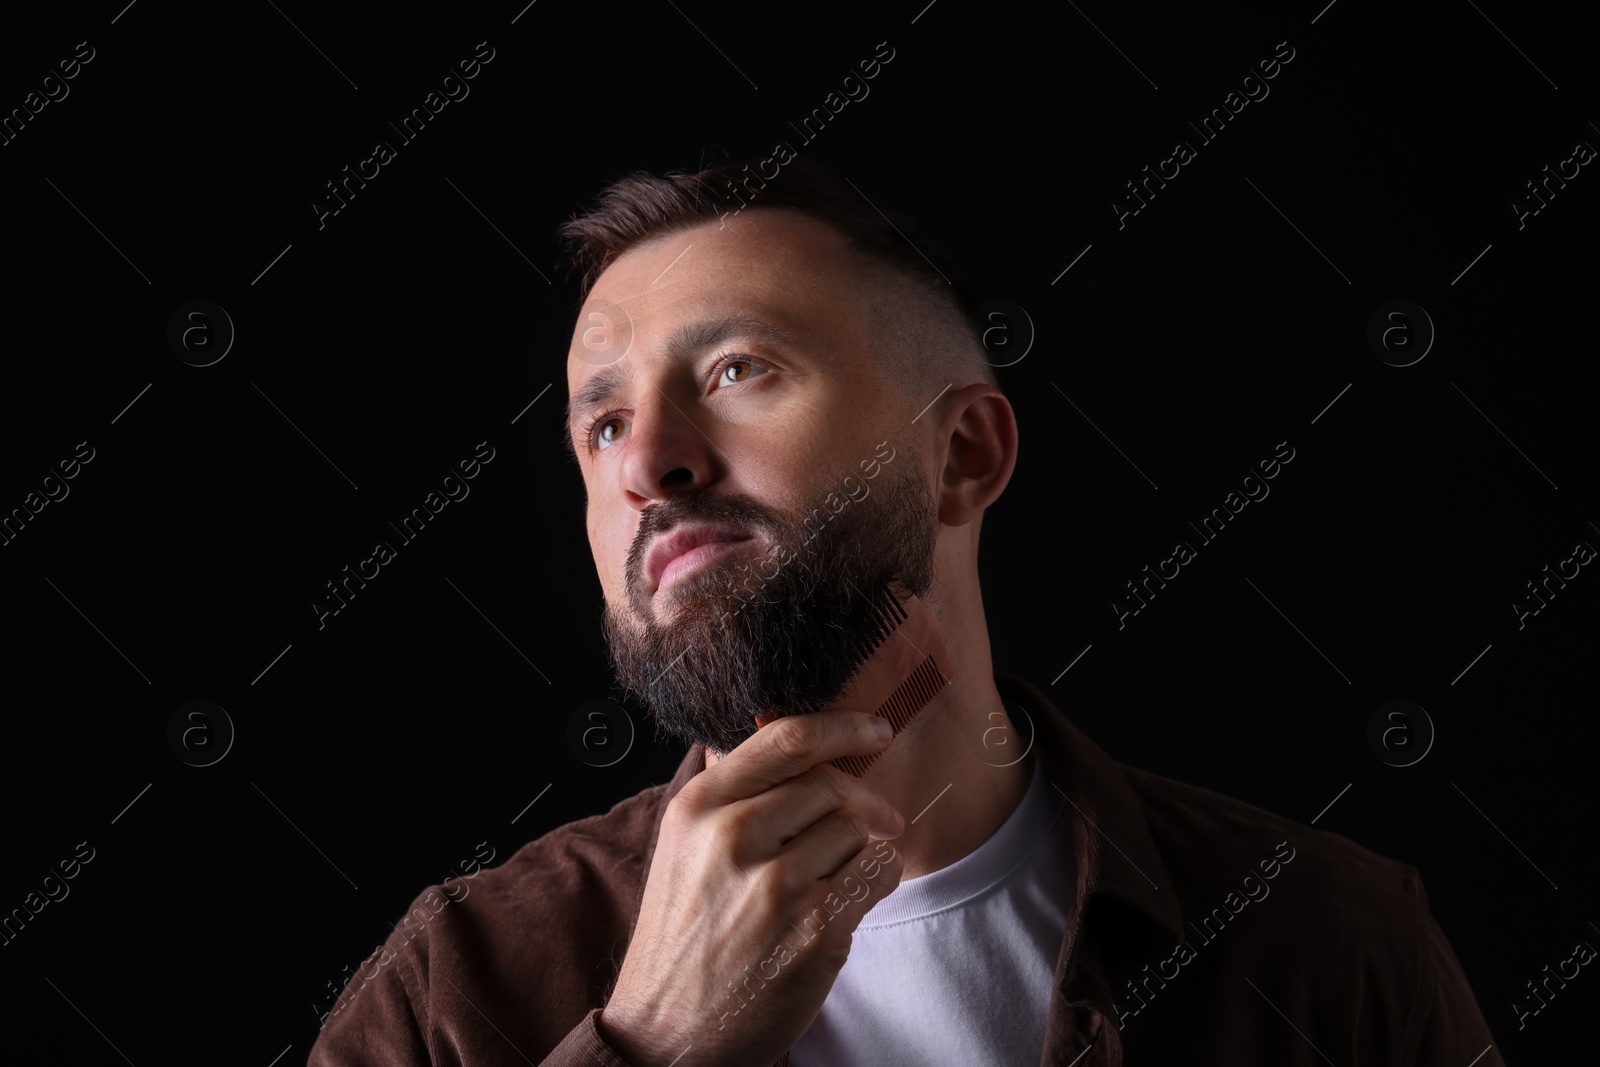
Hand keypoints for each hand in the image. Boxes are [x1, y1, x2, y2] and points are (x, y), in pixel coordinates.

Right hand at [597, 710, 904, 1066]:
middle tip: (878, 821)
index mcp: (699, 807)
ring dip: (858, 851)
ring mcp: (776, 884)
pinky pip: (877, 872)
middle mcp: (734, 836)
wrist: (668, 1031)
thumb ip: (732, 792)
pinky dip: (873, 882)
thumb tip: (792, 738)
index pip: (787, 739)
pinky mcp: (815, 928)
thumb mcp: (683, 847)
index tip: (876, 729)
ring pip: (858, 830)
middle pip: (832, 785)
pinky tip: (841, 904)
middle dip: (861, 803)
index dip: (843, 726)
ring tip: (826, 882)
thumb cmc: (684, 936)